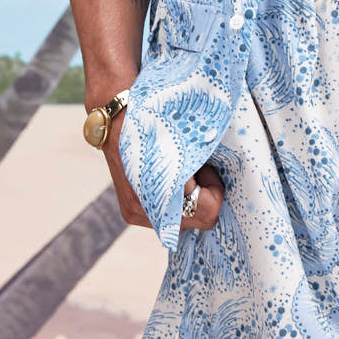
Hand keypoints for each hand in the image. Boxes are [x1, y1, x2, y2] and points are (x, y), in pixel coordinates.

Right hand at [101, 111, 224, 231]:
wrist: (115, 118)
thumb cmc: (156, 121)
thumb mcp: (186, 136)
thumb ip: (202, 158)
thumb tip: (223, 171)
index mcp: (162, 187)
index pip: (206, 210)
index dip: (213, 188)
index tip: (205, 166)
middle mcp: (146, 208)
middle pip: (197, 220)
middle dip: (203, 195)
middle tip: (195, 167)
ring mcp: (137, 213)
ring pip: (182, 220)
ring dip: (188, 199)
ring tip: (179, 170)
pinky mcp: (131, 213)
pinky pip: (167, 217)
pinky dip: (174, 200)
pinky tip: (167, 177)